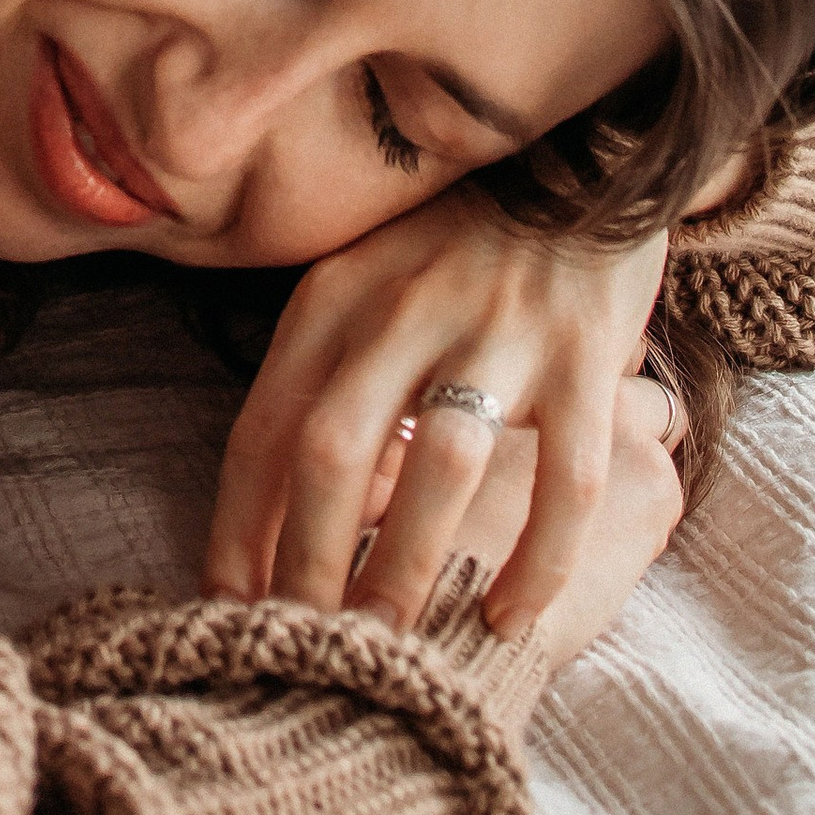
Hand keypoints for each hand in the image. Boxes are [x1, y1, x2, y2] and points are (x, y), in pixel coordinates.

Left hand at [201, 189, 670, 637]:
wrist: (586, 164)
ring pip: (441, 464)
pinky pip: (563, 476)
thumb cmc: (455, 248)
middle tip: (307, 649)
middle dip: (310, 563)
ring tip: (397, 650)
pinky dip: (538, 556)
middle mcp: (403, 310)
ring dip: (411, 567)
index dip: (238, 528)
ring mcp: (498, 331)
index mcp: (333, 299)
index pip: (262, 428)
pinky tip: (514, 617)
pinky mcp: (584, 357)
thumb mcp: (363, 284)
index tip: (228, 608)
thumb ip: (321, 375)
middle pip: (333, 451)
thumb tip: (277, 509)